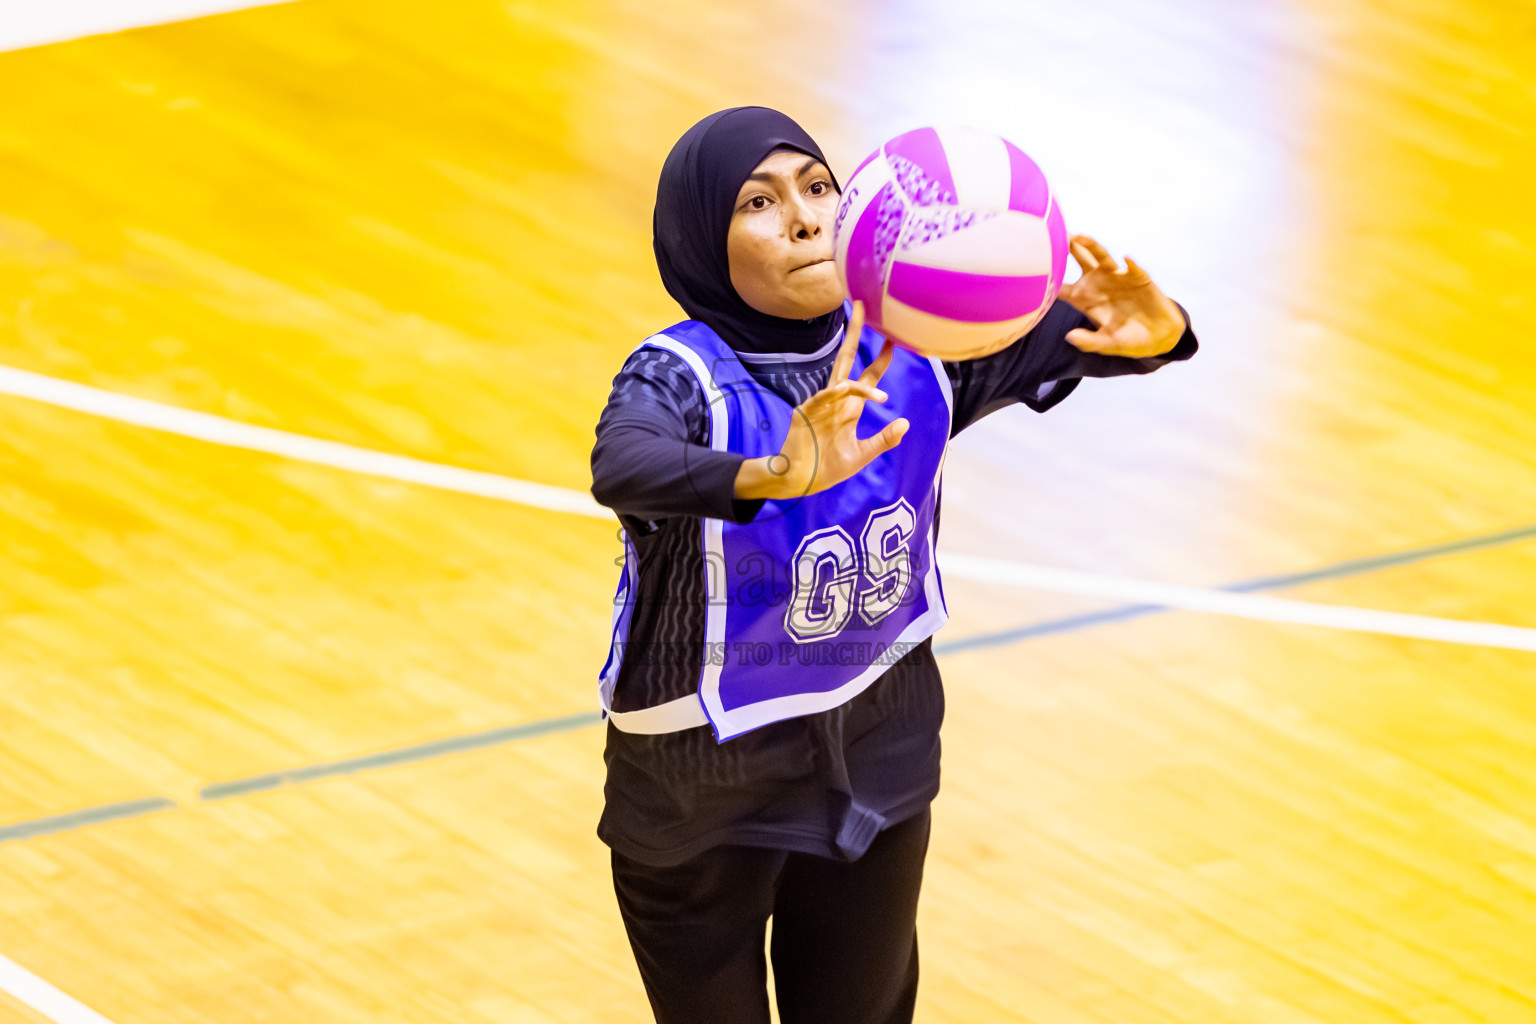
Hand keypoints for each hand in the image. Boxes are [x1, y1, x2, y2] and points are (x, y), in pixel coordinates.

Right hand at [734, 301, 907, 500]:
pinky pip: (825, 397)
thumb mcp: (862, 455)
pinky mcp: (806, 412)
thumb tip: (906, 423)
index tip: (894, 339)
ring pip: (841, 378)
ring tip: (882, 384)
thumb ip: (884, 440)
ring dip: (860, 381)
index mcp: (849, 408)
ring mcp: (820, 404)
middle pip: (847, 358)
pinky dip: (840, 394)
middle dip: (855, 332)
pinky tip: (853, 393)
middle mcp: (836, 400)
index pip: (868, 376)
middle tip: (863, 306)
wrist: (798, 481)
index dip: (881, 359)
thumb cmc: (826, 469)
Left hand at [1059, 235, 1185, 357]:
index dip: (1048, 278)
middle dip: (1066, 248)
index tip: (1034, 268)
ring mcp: (1117, 277)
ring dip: (1090, 245)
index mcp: (1084, 298)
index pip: (1060, 286)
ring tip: (1079, 237)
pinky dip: (1130, 263)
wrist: (1159, 336)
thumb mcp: (1107, 343)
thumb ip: (1089, 341)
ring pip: (1100, 256)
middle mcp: (1097, 283)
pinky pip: (1133, 267)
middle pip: (1078, 260)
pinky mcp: (1138, 276)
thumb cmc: (1128, 339)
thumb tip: (1070, 337)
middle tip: (1054, 236)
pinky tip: (1127, 259)